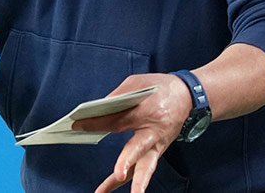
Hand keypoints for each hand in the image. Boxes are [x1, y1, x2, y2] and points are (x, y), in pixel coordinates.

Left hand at [71, 73, 192, 192]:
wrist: (187, 96)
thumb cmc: (159, 88)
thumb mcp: (137, 83)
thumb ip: (117, 96)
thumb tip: (96, 110)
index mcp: (147, 110)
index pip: (118, 119)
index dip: (97, 122)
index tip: (77, 124)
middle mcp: (154, 131)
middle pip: (138, 147)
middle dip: (128, 160)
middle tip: (119, 173)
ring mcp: (158, 144)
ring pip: (147, 165)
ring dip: (139, 182)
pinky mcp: (158, 151)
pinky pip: (146, 168)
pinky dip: (138, 182)